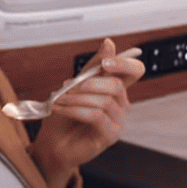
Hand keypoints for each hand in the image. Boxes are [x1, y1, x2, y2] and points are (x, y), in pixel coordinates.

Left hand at [29, 38, 145, 187]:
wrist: (52, 144)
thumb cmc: (63, 116)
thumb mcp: (74, 86)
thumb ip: (93, 67)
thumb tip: (109, 43)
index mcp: (115, 89)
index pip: (134, 71)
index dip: (124, 63)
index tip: (104, 63)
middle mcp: (121, 104)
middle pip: (116, 85)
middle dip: (89, 83)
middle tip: (66, 86)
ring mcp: (118, 121)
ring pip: (104, 101)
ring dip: (76, 98)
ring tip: (58, 99)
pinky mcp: (110, 135)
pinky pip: (96, 116)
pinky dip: (74, 110)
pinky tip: (59, 109)